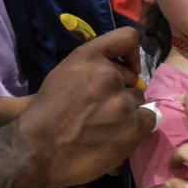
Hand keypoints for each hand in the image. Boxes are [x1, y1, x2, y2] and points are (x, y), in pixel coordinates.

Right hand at [16, 27, 153, 187]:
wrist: (36, 150)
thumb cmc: (44, 115)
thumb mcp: (63, 75)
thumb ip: (91, 70)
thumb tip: (116, 77)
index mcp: (88, 57)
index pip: (127, 38)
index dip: (132, 55)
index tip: (128, 70)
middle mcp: (109, 74)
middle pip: (132, 79)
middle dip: (121, 92)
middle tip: (102, 111)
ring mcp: (123, 101)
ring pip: (138, 101)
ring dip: (127, 111)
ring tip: (107, 127)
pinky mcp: (133, 127)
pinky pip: (150, 119)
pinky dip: (138, 127)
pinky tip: (120, 136)